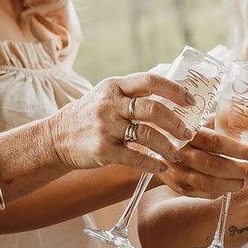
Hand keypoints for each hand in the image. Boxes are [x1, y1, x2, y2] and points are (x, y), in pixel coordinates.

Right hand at [49, 72, 197, 173]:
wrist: (56, 137)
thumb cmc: (89, 116)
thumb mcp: (107, 95)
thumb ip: (133, 94)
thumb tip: (172, 94)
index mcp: (115, 86)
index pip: (150, 80)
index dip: (175, 90)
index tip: (191, 102)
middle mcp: (110, 104)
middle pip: (152, 109)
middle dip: (176, 123)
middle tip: (188, 134)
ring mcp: (105, 127)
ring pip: (146, 135)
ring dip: (167, 146)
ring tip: (177, 154)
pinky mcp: (102, 150)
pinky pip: (134, 157)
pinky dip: (151, 164)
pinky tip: (161, 166)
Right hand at [164, 126, 247, 200]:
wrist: (157, 146)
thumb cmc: (188, 131)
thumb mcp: (200, 121)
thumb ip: (219, 122)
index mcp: (188, 132)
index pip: (216, 142)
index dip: (238, 150)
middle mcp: (180, 153)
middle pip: (213, 166)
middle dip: (238, 170)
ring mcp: (177, 172)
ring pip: (208, 184)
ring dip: (231, 184)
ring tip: (245, 180)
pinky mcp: (177, 186)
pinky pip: (203, 193)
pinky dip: (220, 191)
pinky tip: (230, 185)